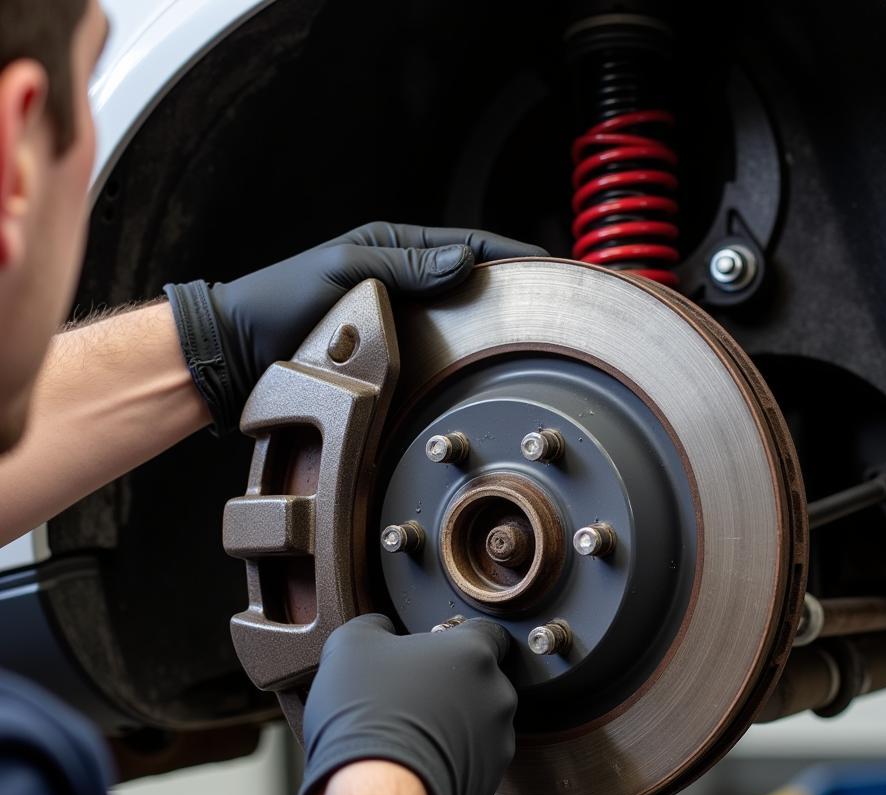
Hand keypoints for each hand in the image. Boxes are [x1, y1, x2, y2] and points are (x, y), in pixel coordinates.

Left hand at [164, 222, 545, 434]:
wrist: (240, 353)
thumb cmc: (279, 302)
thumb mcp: (344, 270)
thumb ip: (403, 264)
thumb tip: (465, 260)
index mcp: (393, 248)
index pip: (467, 245)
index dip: (511, 254)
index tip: (550, 266)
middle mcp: (402, 283)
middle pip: (471, 281)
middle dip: (513, 289)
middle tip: (553, 304)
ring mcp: (399, 319)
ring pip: (459, 319)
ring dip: (493, 324)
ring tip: (532, 335)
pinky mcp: (392, 353)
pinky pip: (438, 351)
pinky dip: (465, 354)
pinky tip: (487, 366)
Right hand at [292, 614, 516, 794]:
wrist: (374, 792)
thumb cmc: (367, 715)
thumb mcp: (351, 644)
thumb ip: (375, 624)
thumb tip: (380, 626)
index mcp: (472, 653)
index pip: (486, 631)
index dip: (458, 637)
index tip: (439, 647)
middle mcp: (496, 694)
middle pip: (480, 679)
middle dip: (452, 684)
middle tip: (412, 693)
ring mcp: (498, 740)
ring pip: (479, 721)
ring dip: (454, 723)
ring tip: (412, 731)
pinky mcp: (490, 779)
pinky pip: (474, 760)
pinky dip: (454, 759)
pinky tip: (419, 759)